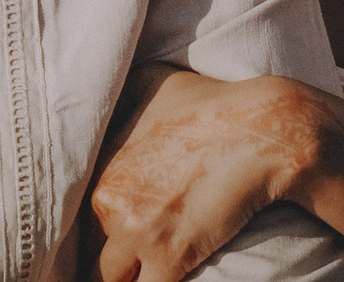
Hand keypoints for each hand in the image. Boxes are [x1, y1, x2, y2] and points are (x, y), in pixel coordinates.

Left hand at [90, 69, 325, 281]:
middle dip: (115, 253)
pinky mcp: (169, 258)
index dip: (102, 223)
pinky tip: (167, 275)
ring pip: (112, 276)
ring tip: (148, 266)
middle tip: (139, 247)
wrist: (261, 131)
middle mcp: (110, 199)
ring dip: (129, 275)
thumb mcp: (149, 81)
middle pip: (95, 247)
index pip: (82, 212)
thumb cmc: (211, 102)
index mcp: (102, 164)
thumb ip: (117, 99)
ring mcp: (137, 232)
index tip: (120, 226)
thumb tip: (103, 102)